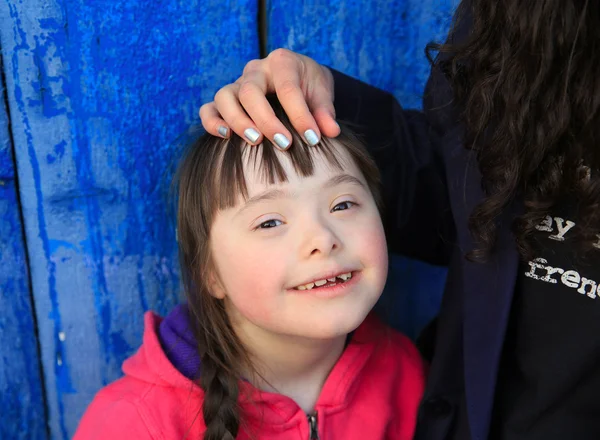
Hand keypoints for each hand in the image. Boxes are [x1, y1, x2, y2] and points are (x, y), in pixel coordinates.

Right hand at [199, 48, 339, 148]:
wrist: (298, 78)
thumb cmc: (309, 86)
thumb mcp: (322, 93)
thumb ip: (325, 112)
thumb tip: (331, 132)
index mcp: (282, 62)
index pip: (288, 89)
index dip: (300, 115)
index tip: (313, 139)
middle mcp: (255, 70)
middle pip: (250, 91)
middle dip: (266, 120)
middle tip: (284, 143)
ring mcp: (237, 83)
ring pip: (224, 96)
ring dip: (237, 120)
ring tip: (255, 141)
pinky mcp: (226, 100)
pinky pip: (209, 108)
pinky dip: (212, 122)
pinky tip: (225, 137)